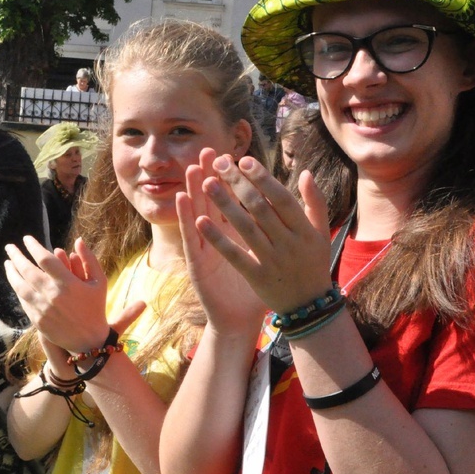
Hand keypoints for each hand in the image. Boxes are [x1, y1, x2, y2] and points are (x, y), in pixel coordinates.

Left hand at [5, 236, 143, 353]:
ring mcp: (42, 308)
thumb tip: (78, 239)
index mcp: (67, 283)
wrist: (89, 341)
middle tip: (10, 247)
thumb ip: (89, 259)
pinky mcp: (37, 320)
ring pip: (20, 286)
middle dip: (16, 256)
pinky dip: (18, 289)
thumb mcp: (99, 281)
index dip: (33, 246)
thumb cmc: (96, 307)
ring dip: (11, 273)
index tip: (27, 238)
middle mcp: (52, 295)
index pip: (44, 259)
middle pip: (28, 270)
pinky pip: (23, 300)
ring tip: (7, 262)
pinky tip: (16, 281)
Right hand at [176, 148, 265, 336]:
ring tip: (194, 168)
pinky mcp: (197, 264)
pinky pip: (192, 239)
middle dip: (212, 176)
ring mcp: (205, 249)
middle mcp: (218, 237)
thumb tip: (291, 205)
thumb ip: (279, 229)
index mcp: (237, 233)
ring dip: (195, 190)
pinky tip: (183, 201)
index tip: (235, 154)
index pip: (235, 199)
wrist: (241, 321)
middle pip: (213, 201)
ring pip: (199, 215)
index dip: (235, 178)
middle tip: (209, 151)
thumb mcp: (270, 255)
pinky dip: (186, 220)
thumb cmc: (257, 288)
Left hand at [197, 156, 332, 313]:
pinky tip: (200, 222)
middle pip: (260, 208)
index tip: (244, 159)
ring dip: (224, 204)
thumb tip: (305, 172)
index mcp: (304, 229)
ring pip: (245, 228)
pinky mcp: (257, 277)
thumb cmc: (313, 262)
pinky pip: (235, 255)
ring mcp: (273, 261)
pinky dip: (217, 239)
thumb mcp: (321, 232)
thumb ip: (315, 202)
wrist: (310, 306)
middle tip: (219, 163)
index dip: (262, 178)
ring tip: (206, 183)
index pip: (281, 197)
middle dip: (238, 183)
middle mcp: (289, 243)